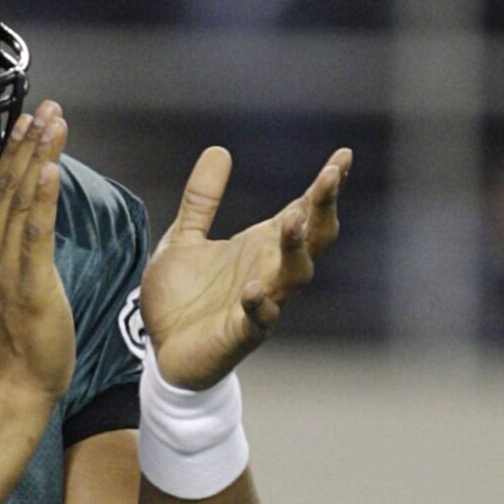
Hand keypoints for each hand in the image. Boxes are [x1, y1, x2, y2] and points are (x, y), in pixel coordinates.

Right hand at [0, 101, 75, 407]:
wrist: (13, 386)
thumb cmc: (12, 343)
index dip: (12, 153)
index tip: (26, 121)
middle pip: (7, 188)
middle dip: (27, 144)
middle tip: (45, 108)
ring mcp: (6, 270)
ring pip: (22, 202)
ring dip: (38, 159)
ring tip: (53, 124)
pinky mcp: (30, 285)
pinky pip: (36, 234)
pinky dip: (44, 200)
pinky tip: (52, 169)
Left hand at [141, 145, 351, 389]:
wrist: (160, 353)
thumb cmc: (179, 299)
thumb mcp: (184, 238)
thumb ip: (201, 199)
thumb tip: (219, 149)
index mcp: (262, 245)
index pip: (305, 211)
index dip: (325, 186)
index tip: (343, 156)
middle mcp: (270, 271)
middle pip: (314, 237)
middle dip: (324, 208)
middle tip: (330, 176)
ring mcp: (262, 302)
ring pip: (296, 274)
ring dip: (296, 246)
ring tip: (292, 219)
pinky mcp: (242, 334)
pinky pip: (260, 319)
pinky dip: (260, 304)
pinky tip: (254, 288)